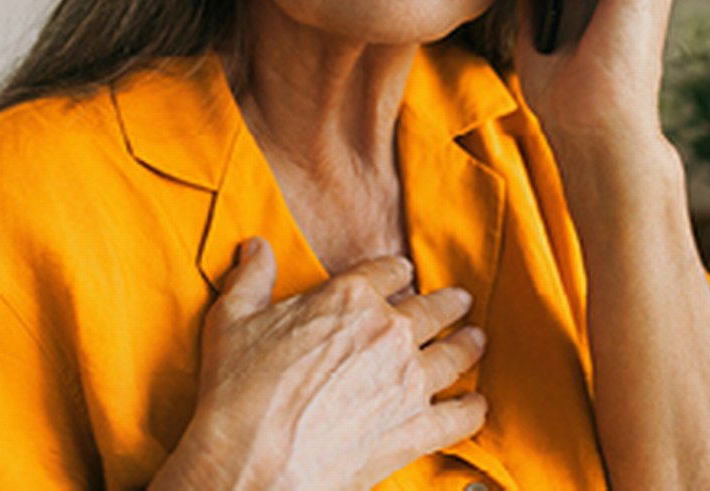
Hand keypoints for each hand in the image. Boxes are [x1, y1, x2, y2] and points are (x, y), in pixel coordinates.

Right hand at [152, 239, 487, 490]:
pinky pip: (459, 416)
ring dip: (468, 345)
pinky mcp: (415, 429)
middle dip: (448, 303)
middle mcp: (388, 331)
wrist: (253, 461)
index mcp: (349, 298)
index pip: (387, 272)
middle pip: (432, 310)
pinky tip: (477, 404)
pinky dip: (472, 409)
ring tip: (476, 339)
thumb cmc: (238, 392)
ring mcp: (408, 380)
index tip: (403, 273)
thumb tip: (256, 248)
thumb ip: (251, 278)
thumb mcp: (232, 321)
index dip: (396, 271)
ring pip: (453, 354)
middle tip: (460, 301)